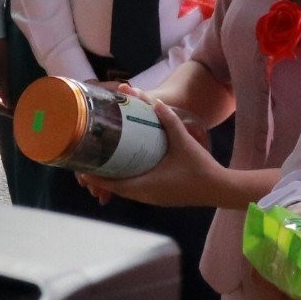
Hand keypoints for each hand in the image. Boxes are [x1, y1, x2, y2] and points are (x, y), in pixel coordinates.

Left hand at [83, 101, 232, 208]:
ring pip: (125, 190)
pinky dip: (126, 180)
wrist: (220, 189)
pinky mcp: (160, 198)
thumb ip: (167, 120)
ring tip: (103, 161)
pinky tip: (127, 167)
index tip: (80, 166)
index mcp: (145, 186)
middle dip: (100, 175)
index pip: (111, 184)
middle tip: (88, 158)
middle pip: (115, 187)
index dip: (93, 176)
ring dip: (113, 178)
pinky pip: (136, 190)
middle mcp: (145, 196)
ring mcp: (153, 199)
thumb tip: (152, 100)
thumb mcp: (182, 141)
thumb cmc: (199, 168)